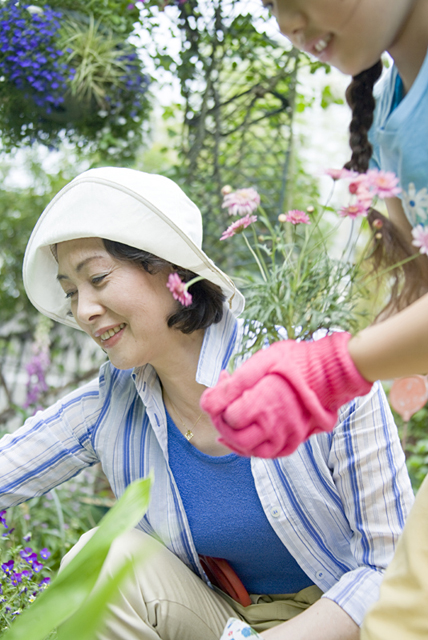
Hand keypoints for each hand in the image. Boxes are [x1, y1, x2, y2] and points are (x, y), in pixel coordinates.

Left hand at [201, 332, 371, 457]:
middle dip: (222, 422)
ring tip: (229, 421)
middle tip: (221, 405)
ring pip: (250, 450)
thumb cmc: (298, 361)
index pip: (228, 417)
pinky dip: (251, 448)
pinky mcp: (295, 441)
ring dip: (234, 437)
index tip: (222, 386)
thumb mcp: (263, 361)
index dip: (219, 403)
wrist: (332, 372)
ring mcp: (286, 436)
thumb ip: (234, 383)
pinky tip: (243, 436)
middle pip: (235, 437)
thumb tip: (207, 402)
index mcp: (264, 404)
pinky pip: (268, 454)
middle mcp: (275, 426)